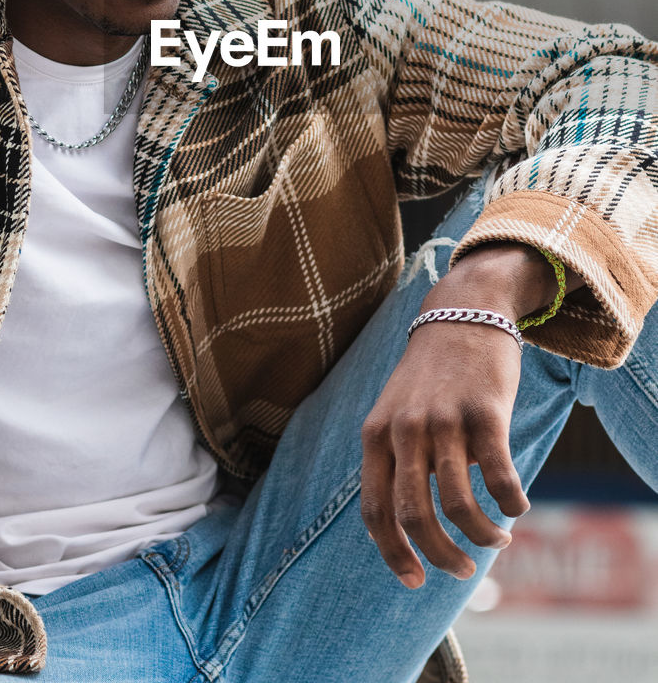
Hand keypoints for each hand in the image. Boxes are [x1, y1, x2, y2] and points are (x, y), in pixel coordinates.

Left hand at [359, 243, 553, 587]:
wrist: (464, 311)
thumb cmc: (431, 373)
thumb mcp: (397, 410)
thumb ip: (396, 459)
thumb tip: (415, 526)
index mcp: (376, 433)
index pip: (375, 509)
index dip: (393, 553)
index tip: (414, 581)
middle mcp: (405, 428)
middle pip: (415, 515)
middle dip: (439, 556)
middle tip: (460, 572)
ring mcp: (444, 419)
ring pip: (460, 505)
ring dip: (483, 535)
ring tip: (498, 538)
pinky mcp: (485, 412)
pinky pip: (500, 479)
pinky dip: (511, 504)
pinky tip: (517, 507)